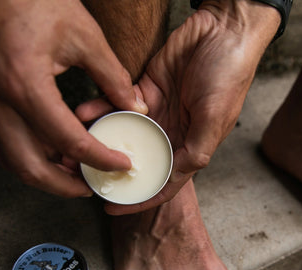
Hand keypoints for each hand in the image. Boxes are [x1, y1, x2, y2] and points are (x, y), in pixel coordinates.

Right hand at [0, 0, 147, 197]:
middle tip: (90, 186)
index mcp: (23, 83)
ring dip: (44, 172)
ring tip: (74, 170)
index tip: (120, 165)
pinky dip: (29, 152)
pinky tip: (52, 147)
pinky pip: (3, 140)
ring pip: (10, 159)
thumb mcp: (82, 33)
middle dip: (63, 186)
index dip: (99, 158)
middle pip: (28, 167)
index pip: (68, 140)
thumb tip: (136, 105)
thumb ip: (112, 75)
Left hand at [77, 0, 279, 213]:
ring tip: (72, 145)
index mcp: (189, 148)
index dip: (138, 199)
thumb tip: (177, 175)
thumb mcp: (216, 117)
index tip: (111, 207)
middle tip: (82, 175)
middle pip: (135, 161)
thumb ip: (197, 150)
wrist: (223, 29)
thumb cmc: (229, 74)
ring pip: (122, 134)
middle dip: (109, 170)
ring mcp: (154, 114)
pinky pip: (117, 104)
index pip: (162, 183)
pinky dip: (101, 108)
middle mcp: (169, 135)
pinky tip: (84, 112)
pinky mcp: (143, 91)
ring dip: (99, 140)